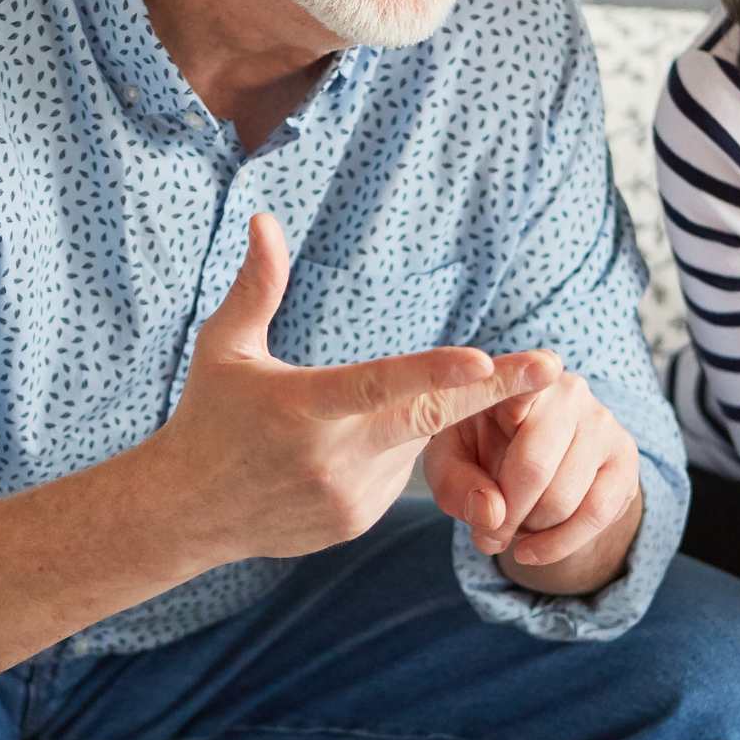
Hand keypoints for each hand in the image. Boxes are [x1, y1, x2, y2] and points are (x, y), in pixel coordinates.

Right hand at [155, 215, 558, 564]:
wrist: (187, 512)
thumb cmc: (207, 417)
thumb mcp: (223, 348)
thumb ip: (256, 287)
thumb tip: (265, 219)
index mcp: (302, 407)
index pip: (380, 385)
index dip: (435, 374)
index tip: (484, 359)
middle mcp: (333, 456)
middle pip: (429, 419)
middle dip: (496, 391)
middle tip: (552, 366)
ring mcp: (350, 496)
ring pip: (412, 443)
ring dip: (407, 418)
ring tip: (334, 420)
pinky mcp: (358, 520)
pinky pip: (397, 474)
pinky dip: (387, 450)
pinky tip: (336, 451)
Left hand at [423, 370, 641, 575]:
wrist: (527, 459)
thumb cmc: (478, 450)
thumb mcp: (450, 461)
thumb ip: (456, 483)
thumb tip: (492, 515)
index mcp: (519, 376)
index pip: (520, 385)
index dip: (515, 403)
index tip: (510, 414)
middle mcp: (569, 391)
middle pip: (534, 468)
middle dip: (505, 515)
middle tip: (486, 536)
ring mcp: (604, 423)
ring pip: (564, 499)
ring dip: (530, 530)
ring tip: (510, 532)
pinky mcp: (625, 458)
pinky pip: (598, 515)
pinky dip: (559, 544)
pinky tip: (532, 551)